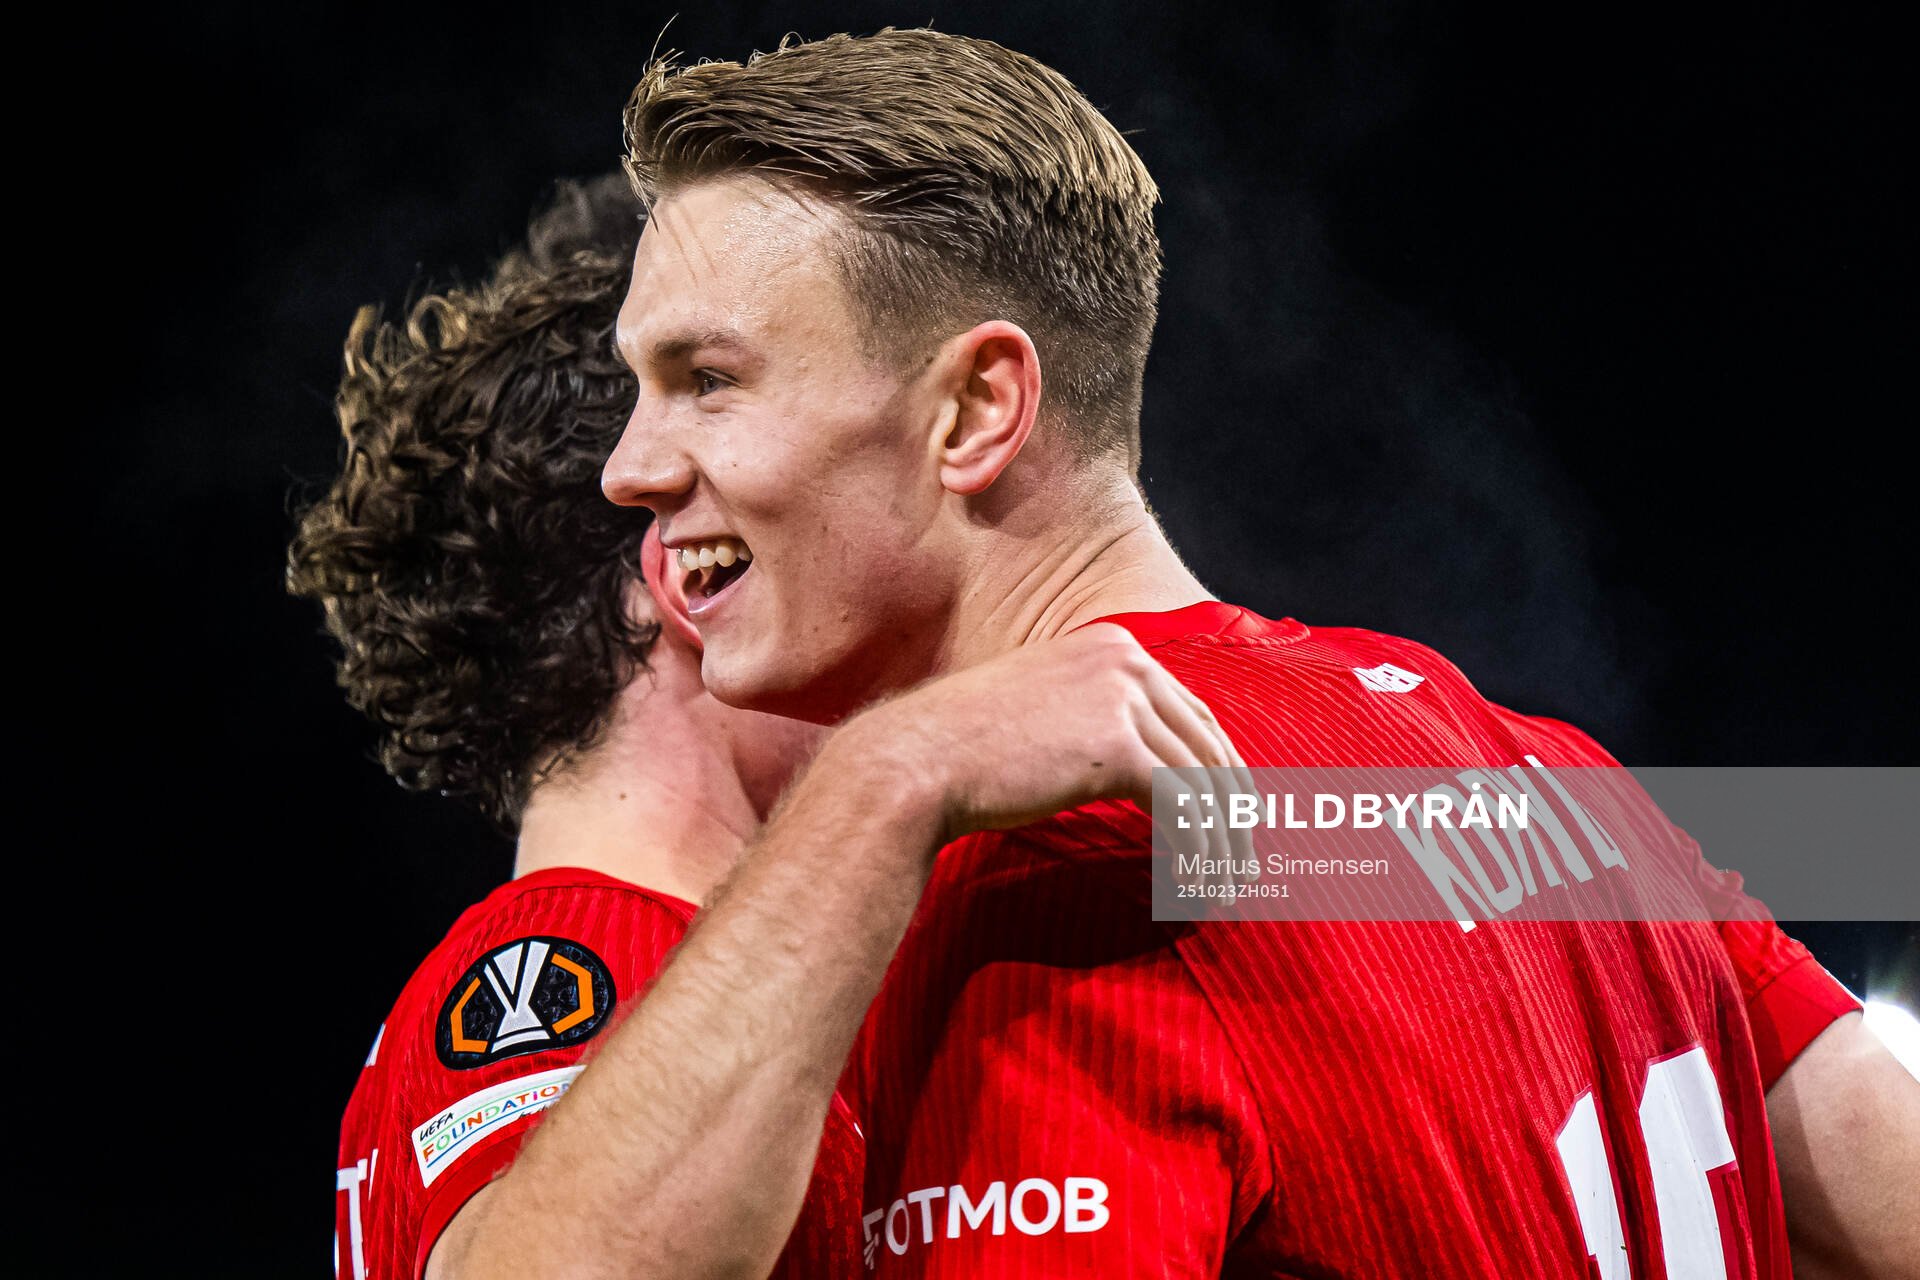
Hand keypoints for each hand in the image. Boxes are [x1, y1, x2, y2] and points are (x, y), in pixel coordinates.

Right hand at [844, 624, 1251, 850]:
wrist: (915, 763)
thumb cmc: (964, 750)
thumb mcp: (1041, 710)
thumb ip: (1094, 718)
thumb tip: (1141, 763)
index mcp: (1112, 644)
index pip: (1193, 709)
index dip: (1221, 767)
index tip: (1235, 814)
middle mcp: (1126, 659)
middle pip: (1209, 741)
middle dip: (1235, 806)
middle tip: (1244, 856)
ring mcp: (1122, 699)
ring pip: (1202, 779)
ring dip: (1223, 838)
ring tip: (1225, 883)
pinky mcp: (1117, 748)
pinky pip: (1181, 805)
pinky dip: (1197, 847)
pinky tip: (1196, 881)